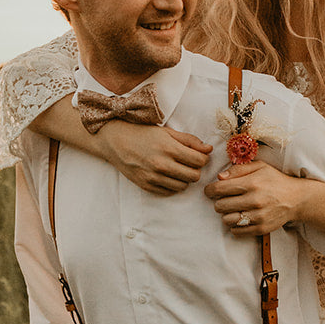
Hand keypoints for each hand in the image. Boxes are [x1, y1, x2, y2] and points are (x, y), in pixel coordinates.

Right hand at [95, 122, 210, 194]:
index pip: (199, 161)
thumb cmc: (143, 133)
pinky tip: (168, 175)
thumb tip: (208, 149)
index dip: (203, 158)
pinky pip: (169, 192)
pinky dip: (172, 185)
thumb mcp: (167, 132)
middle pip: (194, 176)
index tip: (198, 155)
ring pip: (183, 186)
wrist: (116, 141)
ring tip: (178, 169)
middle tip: (189, 163)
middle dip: (195, 169)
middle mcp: (162, 164)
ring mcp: (153, 177)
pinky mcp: (146, 185)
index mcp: (169, 148)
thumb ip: (189, 141)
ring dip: (184, 178)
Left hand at [204, 159, 306, 237]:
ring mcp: (258, 216)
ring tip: (233, 209)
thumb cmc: (275, 180)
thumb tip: (219, 177)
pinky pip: (236, 231)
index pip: (219, 188)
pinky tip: (240, 218)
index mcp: (252, 183)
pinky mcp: (261, 229)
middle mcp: (254, 200)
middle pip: (220, 206)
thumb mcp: (260, 167)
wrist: (297, 199)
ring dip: (226, 214)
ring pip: (226, 220)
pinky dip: (235, 226)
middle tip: (224, 199)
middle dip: (218, 202)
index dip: (210, 190)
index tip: (210, 191)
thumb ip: (238, 169)